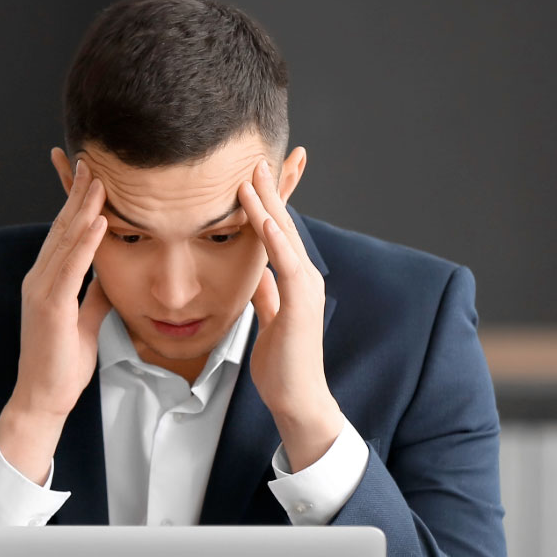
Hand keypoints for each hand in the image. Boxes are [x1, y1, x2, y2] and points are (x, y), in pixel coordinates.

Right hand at [0, 159, 110, 482]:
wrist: (43, 398)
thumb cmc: (63, 362)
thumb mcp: (86, 320)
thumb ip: (94, 294)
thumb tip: (110, 275)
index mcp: (49, 279)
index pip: (66, 231)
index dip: (78, 201)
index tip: (93, 173)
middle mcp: (41, 277)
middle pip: (63, 225)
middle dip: (79, 191)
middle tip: (94, 157)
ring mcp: (41, 289)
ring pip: (65, 239)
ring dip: (83, 206)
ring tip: (99, 177)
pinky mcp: (48, 305)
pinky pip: (69, 267)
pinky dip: (84, 241)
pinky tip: (99, 220)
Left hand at [238, 159, 343, 471]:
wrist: (296, 398)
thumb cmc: (281, 363)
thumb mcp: (268, 318)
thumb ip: (266, 293)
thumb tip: (255, 272)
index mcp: (293, 279)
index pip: (277, 233)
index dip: (265, 203)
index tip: (250, 175)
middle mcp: (303, 276)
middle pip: (282, 224)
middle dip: (268, 190)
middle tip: (253, 157)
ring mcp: (305, 287)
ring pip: (284, 236)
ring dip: (268, 203)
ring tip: (252, 174)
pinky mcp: (300, 303)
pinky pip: (285, 264)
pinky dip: (273, 238)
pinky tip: (261, 217)